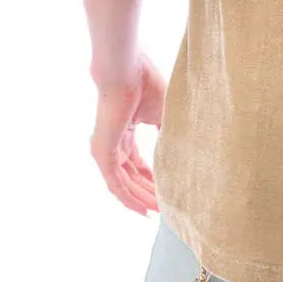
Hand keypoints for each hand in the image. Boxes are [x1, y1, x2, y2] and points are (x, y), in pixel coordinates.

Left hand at [88, 51, 166, 215]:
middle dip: (148, 192)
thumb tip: (179, 148)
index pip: (135, 163)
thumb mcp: (161, 112)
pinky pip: (116, 184)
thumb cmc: (144, 82)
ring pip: (123, 184)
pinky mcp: (103, 153)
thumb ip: (165, 132)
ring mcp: (105, 150)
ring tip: (159, 212)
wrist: (127, 69)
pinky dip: (129, 198)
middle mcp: (111, 145)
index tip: (166, 191)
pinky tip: (144, 209)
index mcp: (123, 133)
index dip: (151, 178)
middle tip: (166, 207)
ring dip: (141, 199)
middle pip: (130, 176)